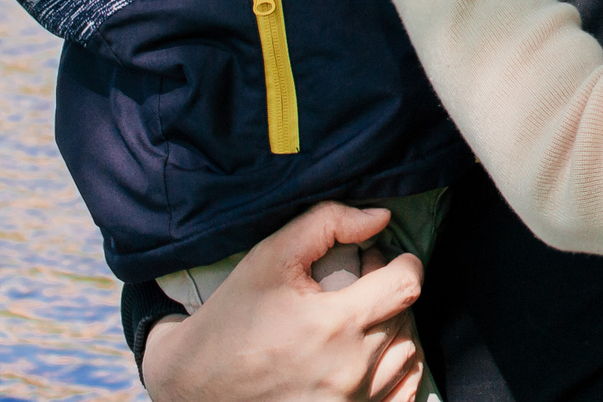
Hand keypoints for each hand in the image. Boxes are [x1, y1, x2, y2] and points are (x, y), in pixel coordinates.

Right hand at [142, 202, 424, 401]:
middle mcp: (350, 372)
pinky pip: (400, 396)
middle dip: (390, 291)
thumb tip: (379, 218)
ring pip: (406, 357)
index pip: (406, 285)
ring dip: (394, 329)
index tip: (384, 257)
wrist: (195, 385)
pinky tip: (375, 354)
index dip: (403, 262)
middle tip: (362, 281)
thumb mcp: (270, 257)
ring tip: (364, 315)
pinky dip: (398, 373)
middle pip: (406, 318)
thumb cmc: (232, 319)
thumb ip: (327, 223)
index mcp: (336, 326)